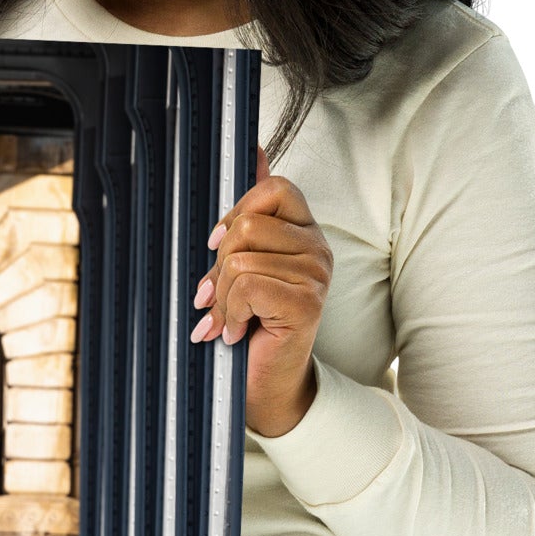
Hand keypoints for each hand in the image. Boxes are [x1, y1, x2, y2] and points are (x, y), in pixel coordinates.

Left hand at [188, 144, 331, 437]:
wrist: (264, 384)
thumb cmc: (251, 324)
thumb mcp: (243, 263)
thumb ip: (251, 213)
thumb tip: (255, 151)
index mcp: (303, 232)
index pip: (274, 188)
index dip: (237, 212)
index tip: (217, 245)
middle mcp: (317, 248)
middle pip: (249, 224)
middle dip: (220, 264)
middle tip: (216, 295)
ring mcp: (316, 275)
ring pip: (242, 258)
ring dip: (222, 296)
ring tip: (227, 318)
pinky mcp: (307, 302)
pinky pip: (248, 285)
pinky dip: (230, 312)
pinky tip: (236, 331)